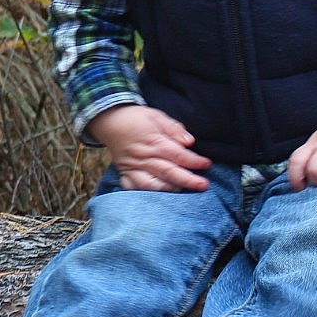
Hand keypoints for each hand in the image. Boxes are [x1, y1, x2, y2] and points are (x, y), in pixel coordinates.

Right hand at [89, 105, 211, 191]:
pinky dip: (144, 195)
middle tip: (203, 185)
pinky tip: (157, 199)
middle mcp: (144, 157)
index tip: (206, 164)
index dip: (193, 160)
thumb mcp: (157, 116)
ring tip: (183, 193)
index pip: (177, 154)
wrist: (110, 121)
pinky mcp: (125, 174)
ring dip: (169, 190)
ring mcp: (133, 168)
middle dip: (187, 180)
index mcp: (154, 142)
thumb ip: (174, 129)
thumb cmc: (137, 118)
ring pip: (152, 184)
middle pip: (168, 172)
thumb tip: (190, 141)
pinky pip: (133, 189)